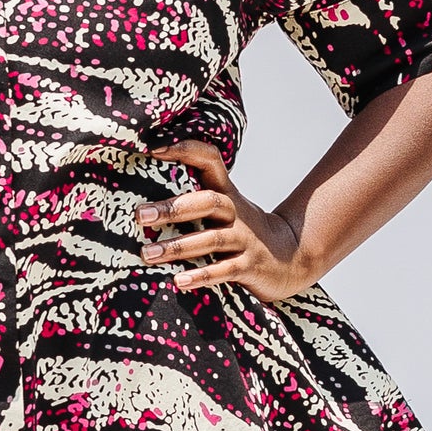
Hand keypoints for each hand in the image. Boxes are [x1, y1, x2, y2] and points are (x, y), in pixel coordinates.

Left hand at [139, 140, 310, 300]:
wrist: (291, 258)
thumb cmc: (242, 231)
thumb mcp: (225, 208)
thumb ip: (193, 199)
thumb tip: (142, 197)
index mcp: (226, 193)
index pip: (209, 160)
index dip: (184, 150)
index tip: (152, 149)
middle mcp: (235, 213)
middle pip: (208, 202)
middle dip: (173, 208)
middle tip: (141, 215)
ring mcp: (244, 240)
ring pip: (212, 239)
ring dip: (178, 246)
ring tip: (148, 254)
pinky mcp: (249, 267)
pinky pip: (224, 271)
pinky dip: (201, 275)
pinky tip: (178, 281)